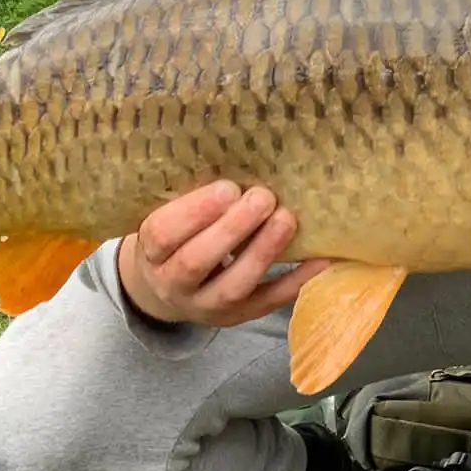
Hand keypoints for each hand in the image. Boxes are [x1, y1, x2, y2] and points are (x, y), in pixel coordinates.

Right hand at [117, 179, 328, 326]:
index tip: (228, 187)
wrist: (168, 289)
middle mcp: (173, 284)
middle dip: (232, 229)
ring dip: (262, 252)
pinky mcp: (238, 317)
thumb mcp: (169, 214)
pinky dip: (295, 281)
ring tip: (286, 219)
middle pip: (196, 262)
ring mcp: (206, 305)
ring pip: (232, 287)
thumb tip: (241, 153)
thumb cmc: (176, 236)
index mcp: (151, 252)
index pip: (163, 234)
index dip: (195, 211)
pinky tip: (320, 259)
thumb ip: (192, 194)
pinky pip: (268, 303)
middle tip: (263, 197)